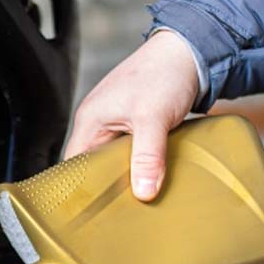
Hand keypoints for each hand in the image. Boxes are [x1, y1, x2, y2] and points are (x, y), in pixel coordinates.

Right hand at [64, 30, 198, 200]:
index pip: (72, 166)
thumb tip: (143, 192)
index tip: (95, 213)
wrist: (190, 51)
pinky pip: (132, 152)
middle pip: (94, 166)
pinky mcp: (137, 124)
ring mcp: (118, 123)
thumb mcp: (153, 118)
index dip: (81, 189)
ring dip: (128, 175)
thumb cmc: (163, 73)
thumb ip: (147, 156)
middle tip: (123, 210)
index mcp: (90, 121)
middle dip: (108, 186)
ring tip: (139, 198)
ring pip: (115, 160)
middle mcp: (99, 123)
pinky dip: (142, 164)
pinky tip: (154, 176)